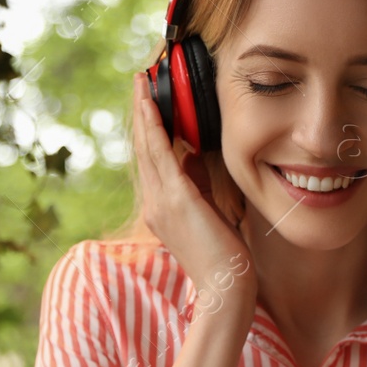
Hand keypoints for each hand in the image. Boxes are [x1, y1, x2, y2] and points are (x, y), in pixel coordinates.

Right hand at [130, 73, 255, 317]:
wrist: (225, 287)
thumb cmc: (225, 257)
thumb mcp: (211, 211)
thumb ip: (198, 184)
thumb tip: (193, 155)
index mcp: (162, 207)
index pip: (152, 159)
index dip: (148, 127)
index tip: (149, 100)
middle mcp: (155, 203)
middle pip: (143, 147)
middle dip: (141, 111)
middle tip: (140, 79)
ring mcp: (161, 201)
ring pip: (147, 146)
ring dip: (144, 110)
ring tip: (142, 81)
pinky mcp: (175, 200)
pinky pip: (160, 155)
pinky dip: (154, 128)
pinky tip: (152, 105)